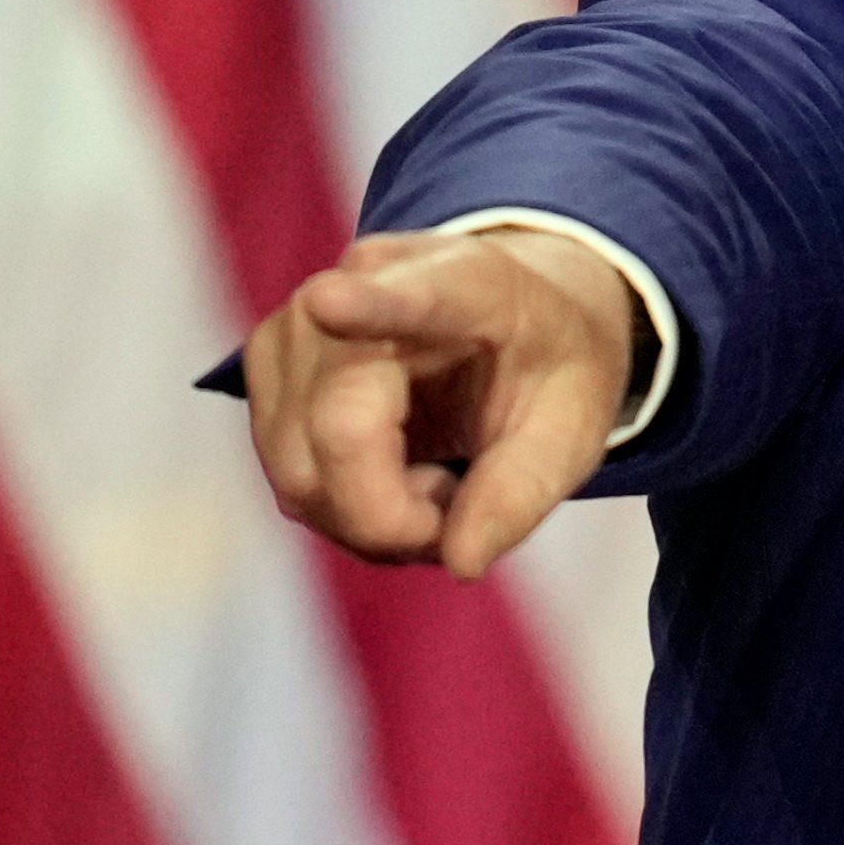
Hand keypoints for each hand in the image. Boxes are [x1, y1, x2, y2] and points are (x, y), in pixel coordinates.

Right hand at [243, 228, 644, 577]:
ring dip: (370, 517)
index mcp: (467, 282)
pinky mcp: (267, 366)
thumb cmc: (547, 368)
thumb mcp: (576, 428)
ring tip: (438, 484)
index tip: (329, 302)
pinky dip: (344, 508)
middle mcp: (362, 283)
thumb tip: (460, 561)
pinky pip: (289, 478)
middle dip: (395, 515)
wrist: (513, 316)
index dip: (366, 306)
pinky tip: (396, 480)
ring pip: (299, 471)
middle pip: (338, 433)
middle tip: (463, 505)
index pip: (411, 297)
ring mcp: (300, 323)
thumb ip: (522, 491)